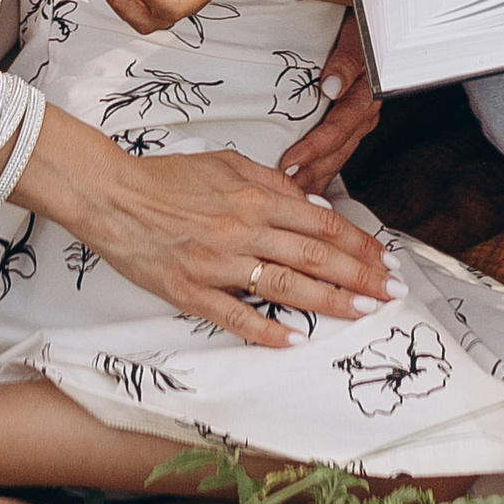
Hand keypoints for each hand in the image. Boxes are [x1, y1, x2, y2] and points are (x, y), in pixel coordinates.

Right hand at [34, 118, 394, 344]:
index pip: (320, 222)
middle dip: (358, 275)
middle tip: (390, 292)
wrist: (113, 196)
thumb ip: (273, 183)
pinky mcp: (190, 291)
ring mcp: (217, 263)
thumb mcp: (226, 163)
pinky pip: (235, 315)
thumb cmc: (168, 179)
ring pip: (285, 284)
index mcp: (253, 196)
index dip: (357, 243)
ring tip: (362, 313)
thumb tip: (314, 205)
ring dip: (329, 301)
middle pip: (313, 255)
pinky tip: (295, 340)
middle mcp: (242, 229)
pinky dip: (266, 330)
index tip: (384, 260)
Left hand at [277, 13, 378, 191]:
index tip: (290, 161)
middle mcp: (364, 112)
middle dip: (311, 174)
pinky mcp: (352, 123)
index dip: (314, 148)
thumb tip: (332, 84)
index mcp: (366, 95)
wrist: (377, 23)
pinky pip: (338, 153)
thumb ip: (346, 62)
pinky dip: (322, 172)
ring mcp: (359, 121)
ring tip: (293, 197)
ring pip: (338, 158)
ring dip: (316, 178)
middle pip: (337, 152)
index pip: (337, 129)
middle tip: (285, 193)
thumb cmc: (363, 27)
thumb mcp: (356, 37)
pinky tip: (309, 186)